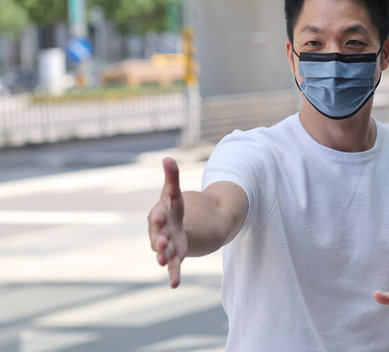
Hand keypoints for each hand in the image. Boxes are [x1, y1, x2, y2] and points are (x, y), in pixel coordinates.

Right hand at [147, 157, 187, 287]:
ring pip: (164, 252)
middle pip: (159, 235)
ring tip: (163, 261)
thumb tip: (168, 157)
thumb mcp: (173, 193)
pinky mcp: (176, 256)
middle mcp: (160, 232)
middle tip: (160, 243)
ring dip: (164, 256)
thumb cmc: (172, 209)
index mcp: (160, 215)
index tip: (158, 216)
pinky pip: (174, 267)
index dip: (158, 216)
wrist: (177, 226)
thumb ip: (172, 178)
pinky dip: (173, 275)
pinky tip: (174, 285)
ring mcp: (167, 246)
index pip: (158, 214)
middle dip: (159, 238)